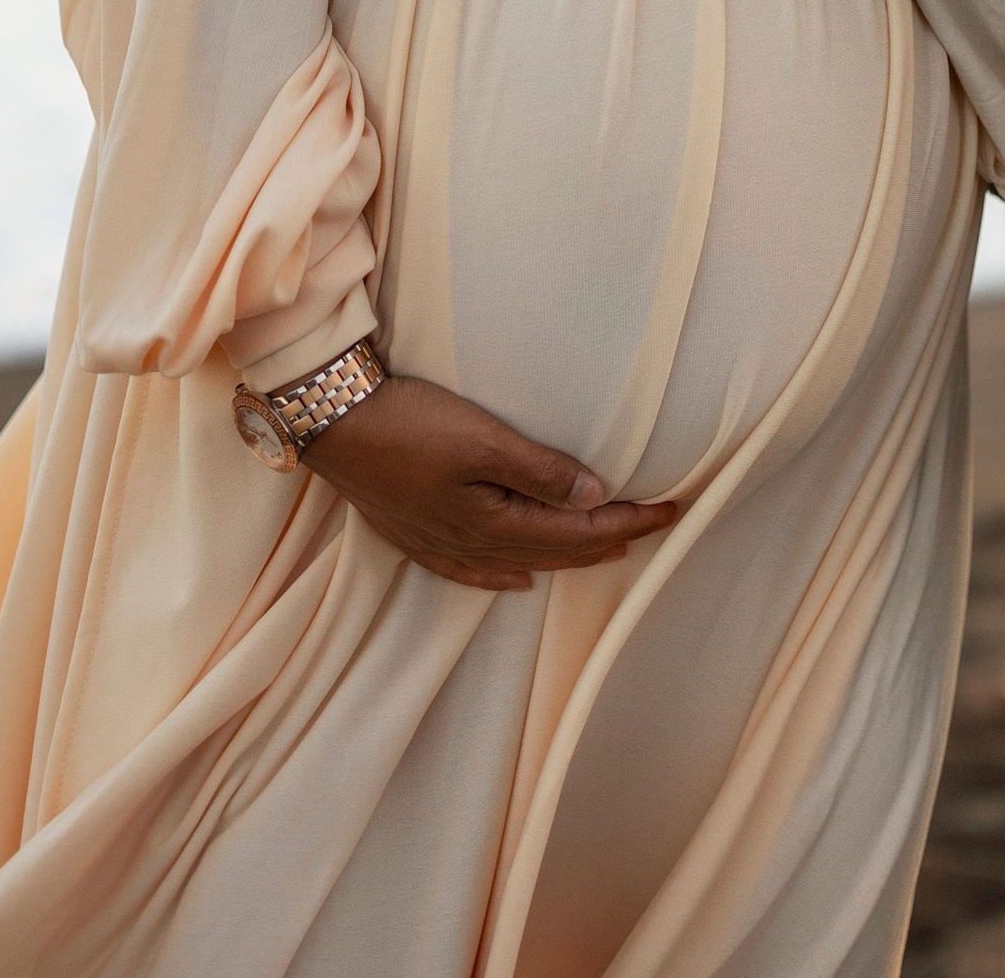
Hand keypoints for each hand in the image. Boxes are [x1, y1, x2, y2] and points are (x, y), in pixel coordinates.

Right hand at [301, 371, 679, 592]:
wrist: (332, 424)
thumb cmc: (410, 424)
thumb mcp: (483, 440)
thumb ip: (541, 471)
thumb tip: (596, 493)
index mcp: (495, 524)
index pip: (579, 529)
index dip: (629, 521)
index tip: (672, 510)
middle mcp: (473, 545)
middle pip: (556, 549)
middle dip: (609, 539)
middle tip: (655, 527)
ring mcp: (442, 543)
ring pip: (522, 561)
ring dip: (568, 555)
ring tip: (607, 550)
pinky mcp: (417, 534)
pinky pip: (475, 571)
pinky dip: (506, 577)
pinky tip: (518, 581)